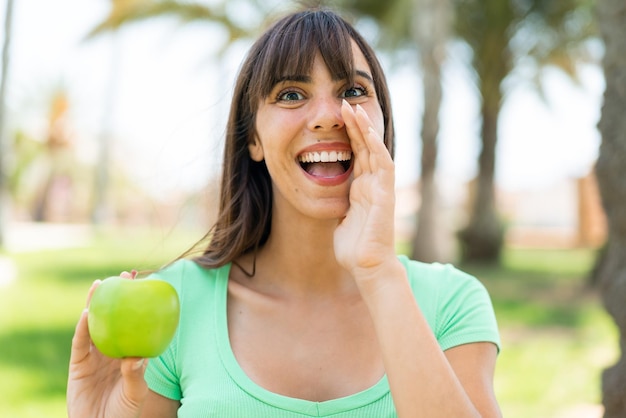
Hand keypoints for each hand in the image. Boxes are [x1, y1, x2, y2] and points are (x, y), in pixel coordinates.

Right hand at [67, 272, 148, 417]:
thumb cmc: (123, 413)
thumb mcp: (135, 393)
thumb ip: (136, 375)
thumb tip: (136, 357)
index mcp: (129, 353)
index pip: (134, 324)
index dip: (138, 305)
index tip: (146, 284)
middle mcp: (112, 350)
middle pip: (114, 317)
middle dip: (117, 295)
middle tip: (124, 275)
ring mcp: (94, 356)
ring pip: (95, 324)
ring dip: (96, 304)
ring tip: (101, 284)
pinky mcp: (78, 365)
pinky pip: (80, 343)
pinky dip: (82, 328)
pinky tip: (87, 313)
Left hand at [334, 100, 397, 280]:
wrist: (366, 266)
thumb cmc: (353, 247)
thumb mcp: (340, 217)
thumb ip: (338, 202)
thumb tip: (326, 193)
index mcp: (361, 189)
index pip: (356, 154)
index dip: (348, 135)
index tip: (337, 117)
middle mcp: (372, 184)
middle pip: (365, 147)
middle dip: (355, 125)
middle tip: (344, 103)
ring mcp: (380, 188)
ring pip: (375, 150)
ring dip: (365, 129)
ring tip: (353, 109)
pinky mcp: (385, 194)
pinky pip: (382, 165)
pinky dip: (376, 147)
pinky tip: (367, 132)